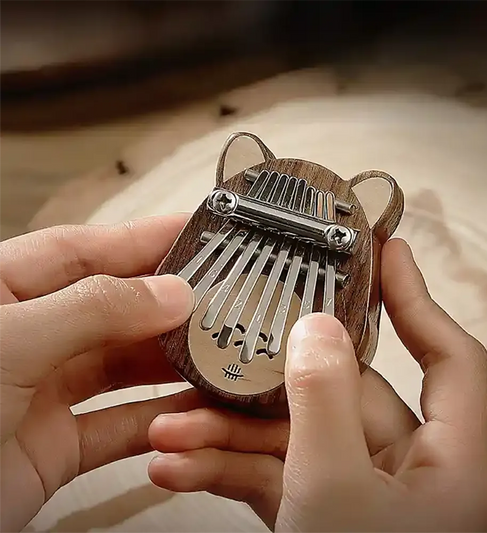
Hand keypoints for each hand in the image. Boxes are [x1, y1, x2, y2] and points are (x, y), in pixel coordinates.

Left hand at [0, 215, 205, 532]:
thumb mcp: (10, 344)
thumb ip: (93, 309)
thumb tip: (172, 292)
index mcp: (2, 292)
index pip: (86, 250)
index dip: (144, 237)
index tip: (198, 230)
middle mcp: (29, 337)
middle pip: (116, 308)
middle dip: (170, 302)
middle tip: (224, 293)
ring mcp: (45, 391)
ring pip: (126, 366)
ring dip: (173, 361)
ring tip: (221, 347)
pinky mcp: (58, 445)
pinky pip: (123, 424)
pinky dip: (161, 418)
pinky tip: (196, 408)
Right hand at [147, 238, 486, 531]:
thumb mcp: (336, 492)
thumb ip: (327, 401)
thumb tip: (318, 328)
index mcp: (444, 461)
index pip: (447, 355)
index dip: (417, 298)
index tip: (387, 252)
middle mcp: (403, 469)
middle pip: (339, 394)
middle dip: (269, 385)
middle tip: (228, 347)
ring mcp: (353, 489)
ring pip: (292, 436)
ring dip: (229, 434)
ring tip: (173, 428)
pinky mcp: (313, 512)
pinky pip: (270, 475)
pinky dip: (226, 469)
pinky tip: (179, 465)